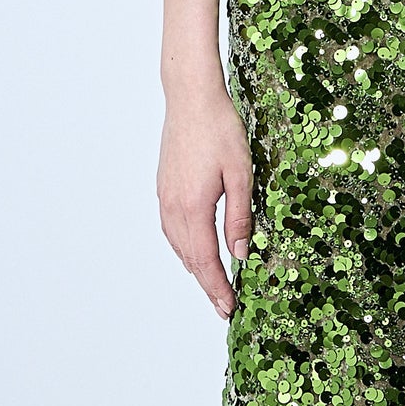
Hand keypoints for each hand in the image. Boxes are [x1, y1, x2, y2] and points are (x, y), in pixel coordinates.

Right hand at [157, 83, 253, 321]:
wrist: (191, 96)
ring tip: (213, 283)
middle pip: (189, 259)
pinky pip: (172, 229)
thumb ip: (239, 216)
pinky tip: (194, 248)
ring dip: (195, 267)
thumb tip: (240, 255)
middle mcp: (173, 207)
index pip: (205, 261)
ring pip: (178, 246)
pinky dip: (184, 247)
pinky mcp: (164, 187)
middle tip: (224, 306)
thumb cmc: (219, 128)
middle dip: (208, 285)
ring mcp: (165, 197)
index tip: (229, 309)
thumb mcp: (240, 172)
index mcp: (193, 207)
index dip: (217, 288)